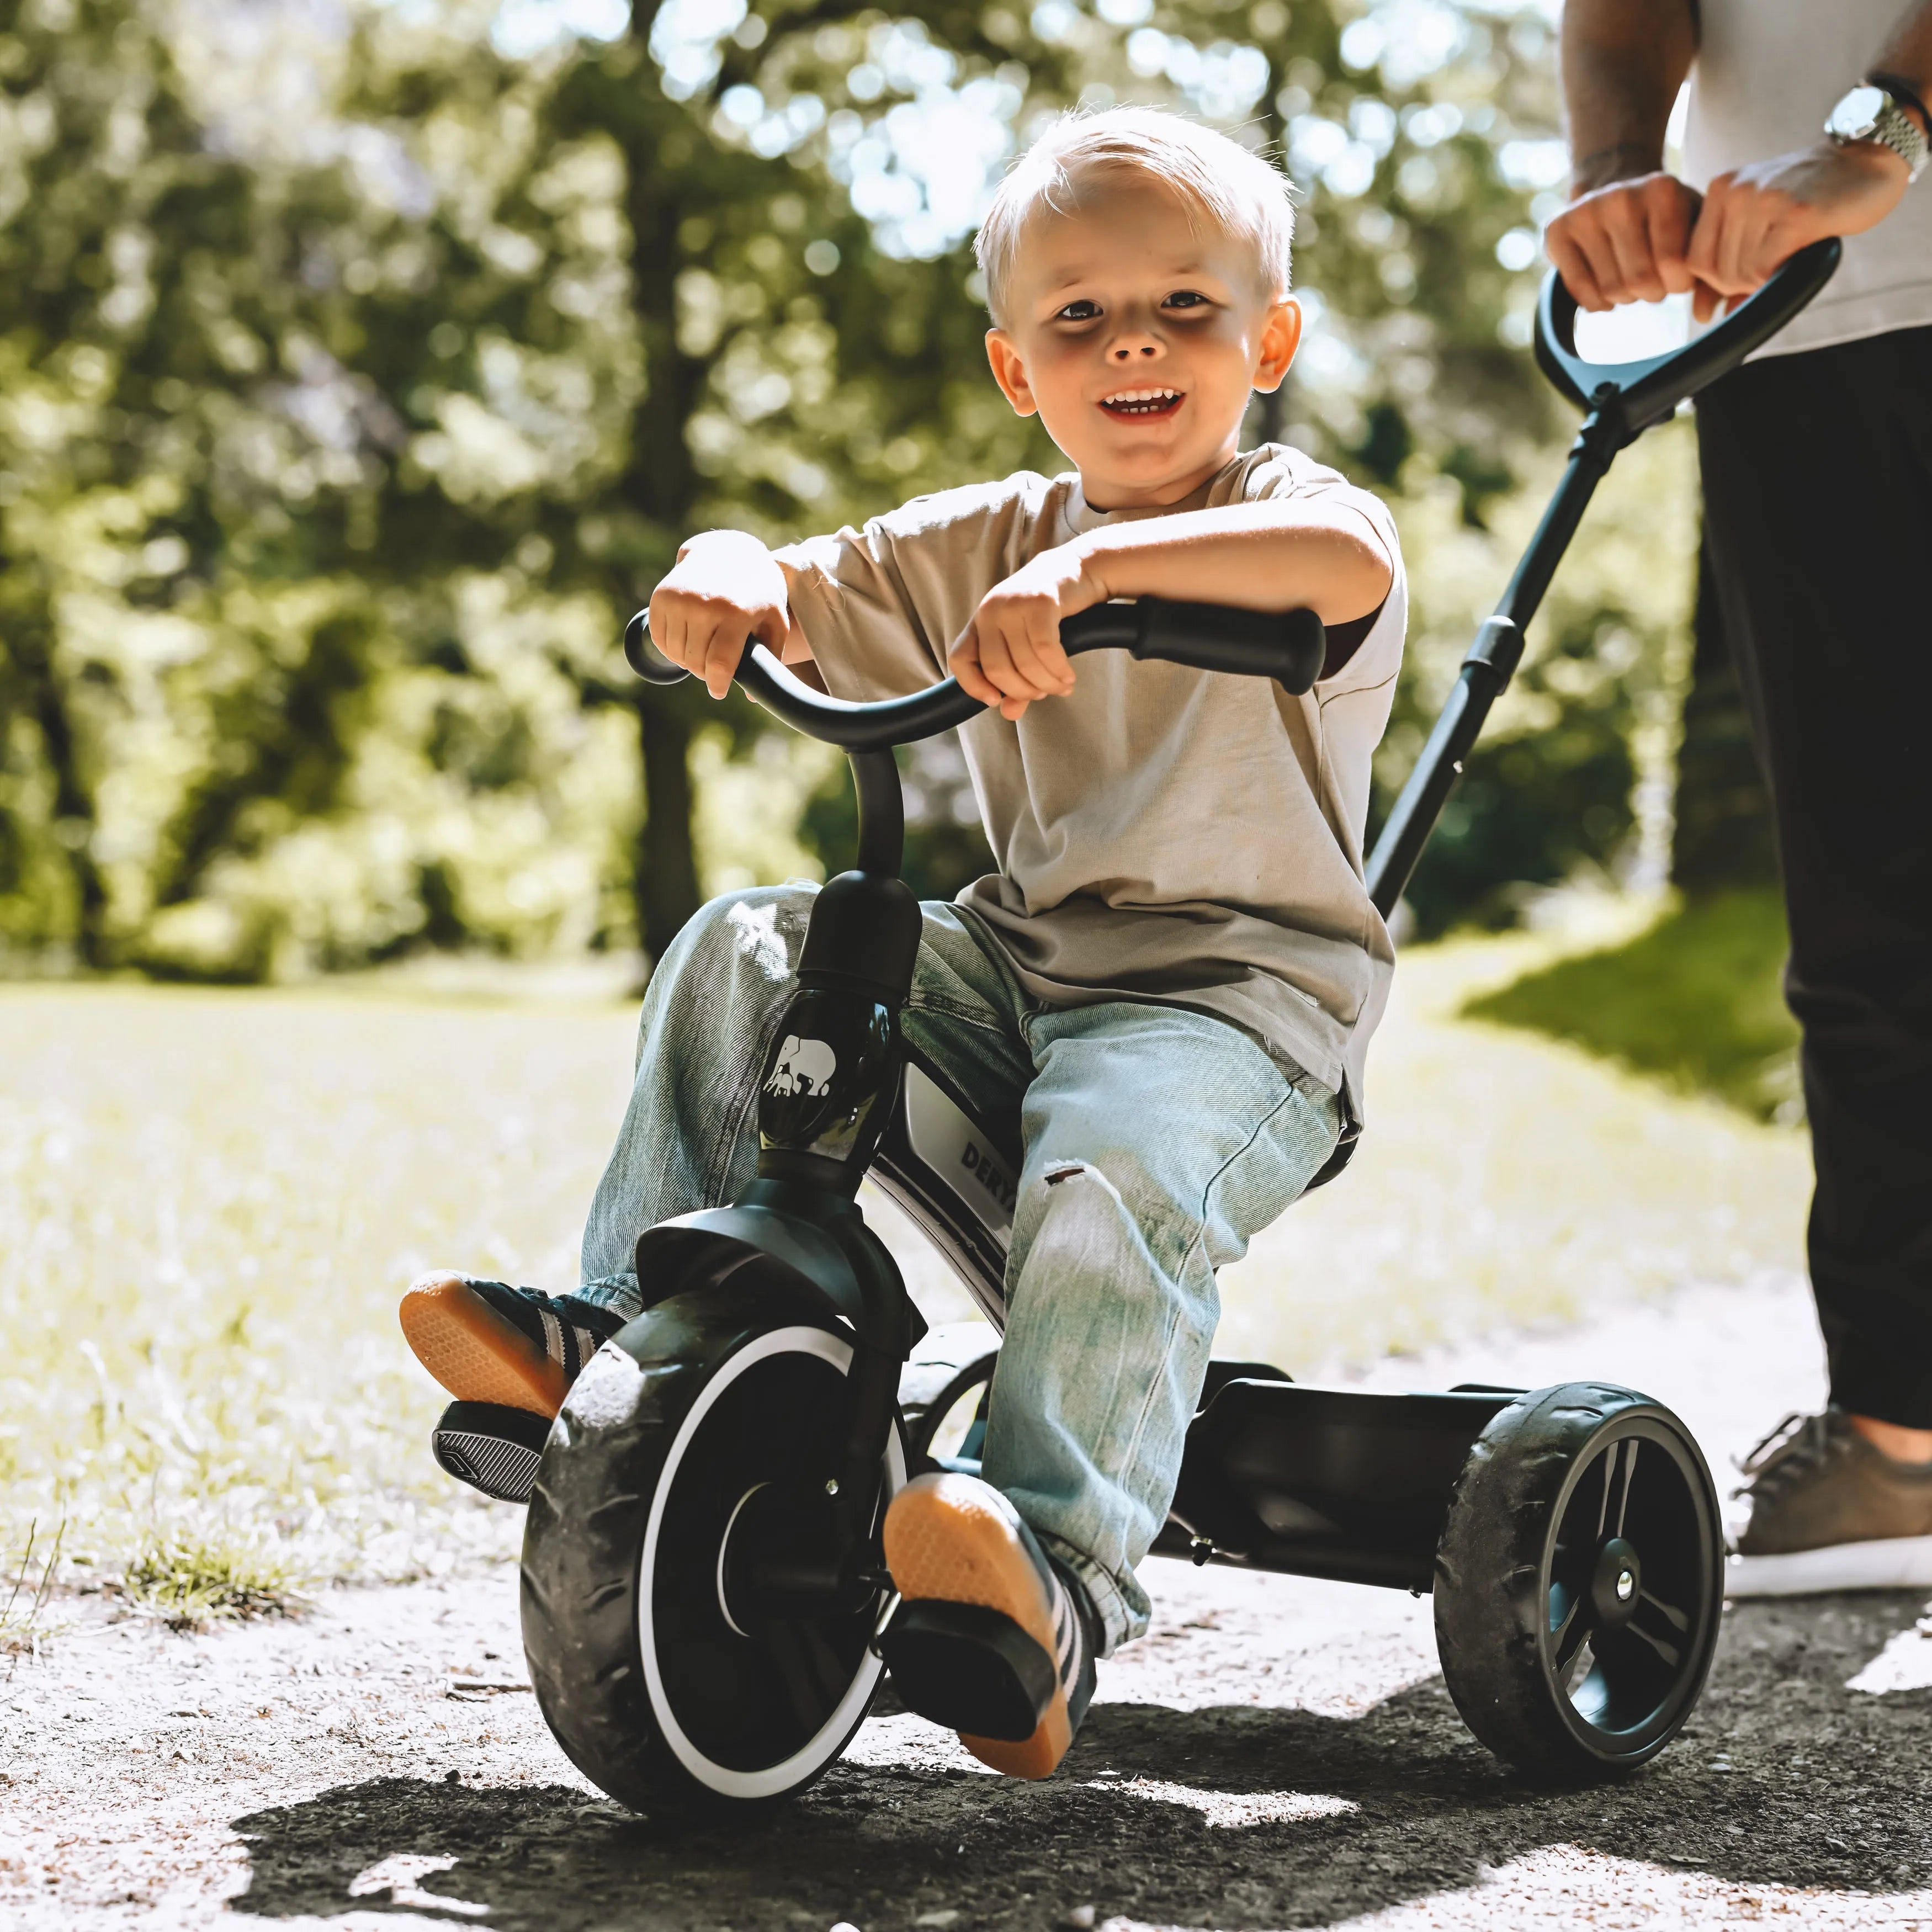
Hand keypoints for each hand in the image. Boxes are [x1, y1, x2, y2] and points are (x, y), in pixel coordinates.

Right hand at [647, 531, 788, 699]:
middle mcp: (704, 604)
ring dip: (688, 660)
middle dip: (704, 672)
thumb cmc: (756, 592)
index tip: (718, 692)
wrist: (727, 551)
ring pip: (675, 653)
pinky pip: (659, 638)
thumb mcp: (774, 619)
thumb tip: (751, 695)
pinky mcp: (662, 596)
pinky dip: (671, 647)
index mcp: (736, 612)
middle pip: (695, 661)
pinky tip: (687, 640)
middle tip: (714, 669)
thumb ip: (769, 655)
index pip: (719, 663)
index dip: (717, 684)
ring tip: (703, 652)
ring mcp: (680, 599)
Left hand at [950, 544, 1102, 721]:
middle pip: (996, 669)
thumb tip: (1009, 714)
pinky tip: (1068, 677)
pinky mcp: (1040, 602)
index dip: (973, 685)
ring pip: (1025, 663)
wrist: (1075, 570)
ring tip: (1062, 687)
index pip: (960, 659)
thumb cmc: (1047, 612)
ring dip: (1047, 684)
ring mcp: (1013, 605)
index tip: (995, 700)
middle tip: (1042, 695)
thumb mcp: (1025, 643)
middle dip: (1022, 691)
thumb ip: (1015, 679)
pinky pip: (1047, 650)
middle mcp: (990, 612)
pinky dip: (1059, 671)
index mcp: (980, 622)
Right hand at [1543, 171, 1708, 310]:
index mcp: (1662, 190)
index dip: (1678, 283)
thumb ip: (1710, 268)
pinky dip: (1597, 303)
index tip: (1677, 275)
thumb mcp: (1695, 227)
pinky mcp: (1557, 230)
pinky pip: (1581, 291)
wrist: (1615, 183)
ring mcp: (1585, 212)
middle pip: (1639, 281)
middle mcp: (1621, 196)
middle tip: (1652, 281)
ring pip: (1611, 290)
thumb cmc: (1663, 217)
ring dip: (1626, 297)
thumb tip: (1705, 312)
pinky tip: (1605, 289)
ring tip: (1630, 278)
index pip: (1673, 264)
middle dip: (1651, 292)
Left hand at [1686, 141, 1909, 320]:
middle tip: (1778, 260)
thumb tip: (1705, 317)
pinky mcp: (1796, 213)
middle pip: (1716, 272)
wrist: (1866, 160)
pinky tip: (1800, 251)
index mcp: (1720, 190)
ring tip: (1791, 250)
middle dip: (1743, 283)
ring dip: (1765, 278)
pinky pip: (1764, 269)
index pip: (1694, 261)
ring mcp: (1764, 199)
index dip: (1719, 280)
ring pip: (1739, 274)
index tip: (1749, 270)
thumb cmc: (1810, 198)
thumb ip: (1727, 262)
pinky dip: (1780, 273)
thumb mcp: (1759, 221)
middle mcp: (1736, 191)